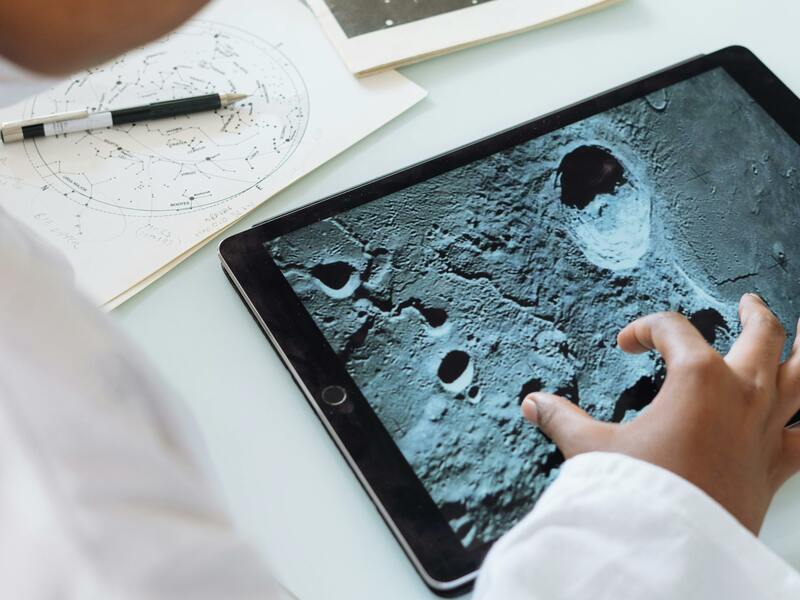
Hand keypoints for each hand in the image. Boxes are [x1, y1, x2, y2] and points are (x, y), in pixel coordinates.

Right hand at [522, 293, 799, 533]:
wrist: (672, 549)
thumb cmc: (638, 492)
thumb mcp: (590, 448)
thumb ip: (562, 418)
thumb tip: (534, 403)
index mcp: (698, 378)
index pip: (673, 329)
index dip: (645, 329)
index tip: (627, 345)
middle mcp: (741, 394)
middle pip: (762, 334)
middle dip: (754, 313)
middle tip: (747, 303)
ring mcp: (765, 428)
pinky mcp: (775, 466)